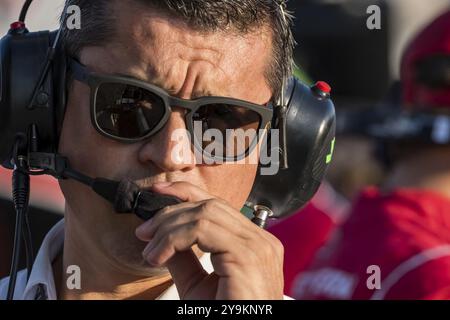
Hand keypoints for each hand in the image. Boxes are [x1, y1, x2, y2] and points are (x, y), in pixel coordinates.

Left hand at [135, 181, 283, 299]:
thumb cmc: (225, 317)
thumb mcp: (196, 285)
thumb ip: (184, 258)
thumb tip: (164, 235)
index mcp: (252, 243)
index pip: (218, 205)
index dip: (186, 192)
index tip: (158, 194)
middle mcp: (260, 240)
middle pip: (210, 206)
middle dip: (170, 214)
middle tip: (145, 233)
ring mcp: (257, 246)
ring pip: (204, 214)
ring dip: (169, 228)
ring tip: (151, 250)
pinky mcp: (247, 256)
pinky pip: (202, 230)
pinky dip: (174, 238)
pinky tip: (159, 255)